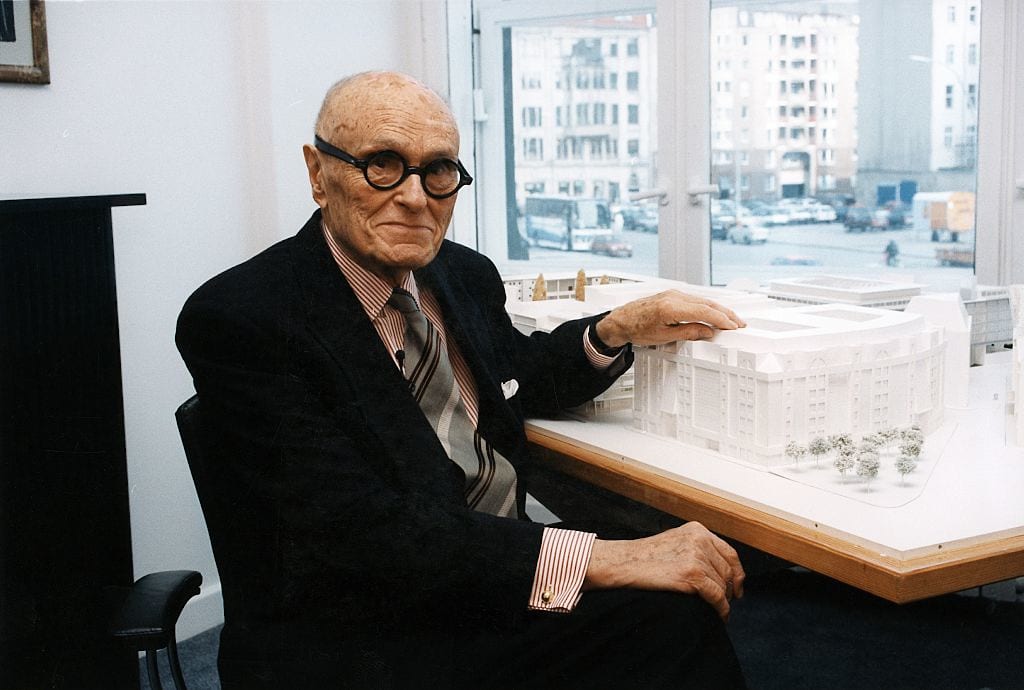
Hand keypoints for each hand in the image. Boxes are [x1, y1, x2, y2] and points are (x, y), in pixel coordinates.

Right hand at [583, 522, 744, 619]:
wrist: (622, 562)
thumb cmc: (643, 557)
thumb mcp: (675, 542)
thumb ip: (697, 548)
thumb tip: (718, 569)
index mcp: (697, 530)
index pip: (729, 553)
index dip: (737, 573)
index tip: (738, 588)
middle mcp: (700, 539)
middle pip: (728, 570)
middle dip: (729, 590)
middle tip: (726, 603)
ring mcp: (696, 556)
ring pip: (723, 585)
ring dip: (723, 601)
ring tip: (719, 611)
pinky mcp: (691, 574)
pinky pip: (716, 596)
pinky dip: (721, 609)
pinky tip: (719, 615)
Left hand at [595, 290, 745, 347]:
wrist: (621, 321)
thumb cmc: (637, 329)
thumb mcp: (664, 336)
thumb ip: (689, 332)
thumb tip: (708, 331)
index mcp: (672, 307)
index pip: (705, 312)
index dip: (722, 320)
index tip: (733, 326)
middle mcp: (674, 297)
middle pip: (707, 303)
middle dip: (726, 314)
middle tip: (739, 323)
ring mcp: (673, 294)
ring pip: (703, 300)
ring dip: (719, 309)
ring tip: (731, 319)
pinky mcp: (672, 294)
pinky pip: (695, 299)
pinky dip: (708, 306)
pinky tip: (714, 312)